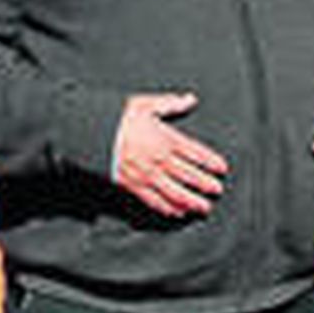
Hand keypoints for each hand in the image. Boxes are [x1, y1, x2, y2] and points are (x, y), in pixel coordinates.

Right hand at [112, 92, 228, 216]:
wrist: (91, 134)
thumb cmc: (119, 118)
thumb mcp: (146, 104)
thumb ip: (171, 103)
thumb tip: (190, 99)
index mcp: (166, 139)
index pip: (195, 152)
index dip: (211, 161)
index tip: (222, 168)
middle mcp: (159, 159)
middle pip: (189, 175)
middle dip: (205, 184)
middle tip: (217, 190)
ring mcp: (147, 175)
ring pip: (175, 192)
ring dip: (191, 201)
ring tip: (204, 207)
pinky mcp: (133, 186)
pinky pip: (154, 201)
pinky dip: (167, 208)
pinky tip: (177, 213)